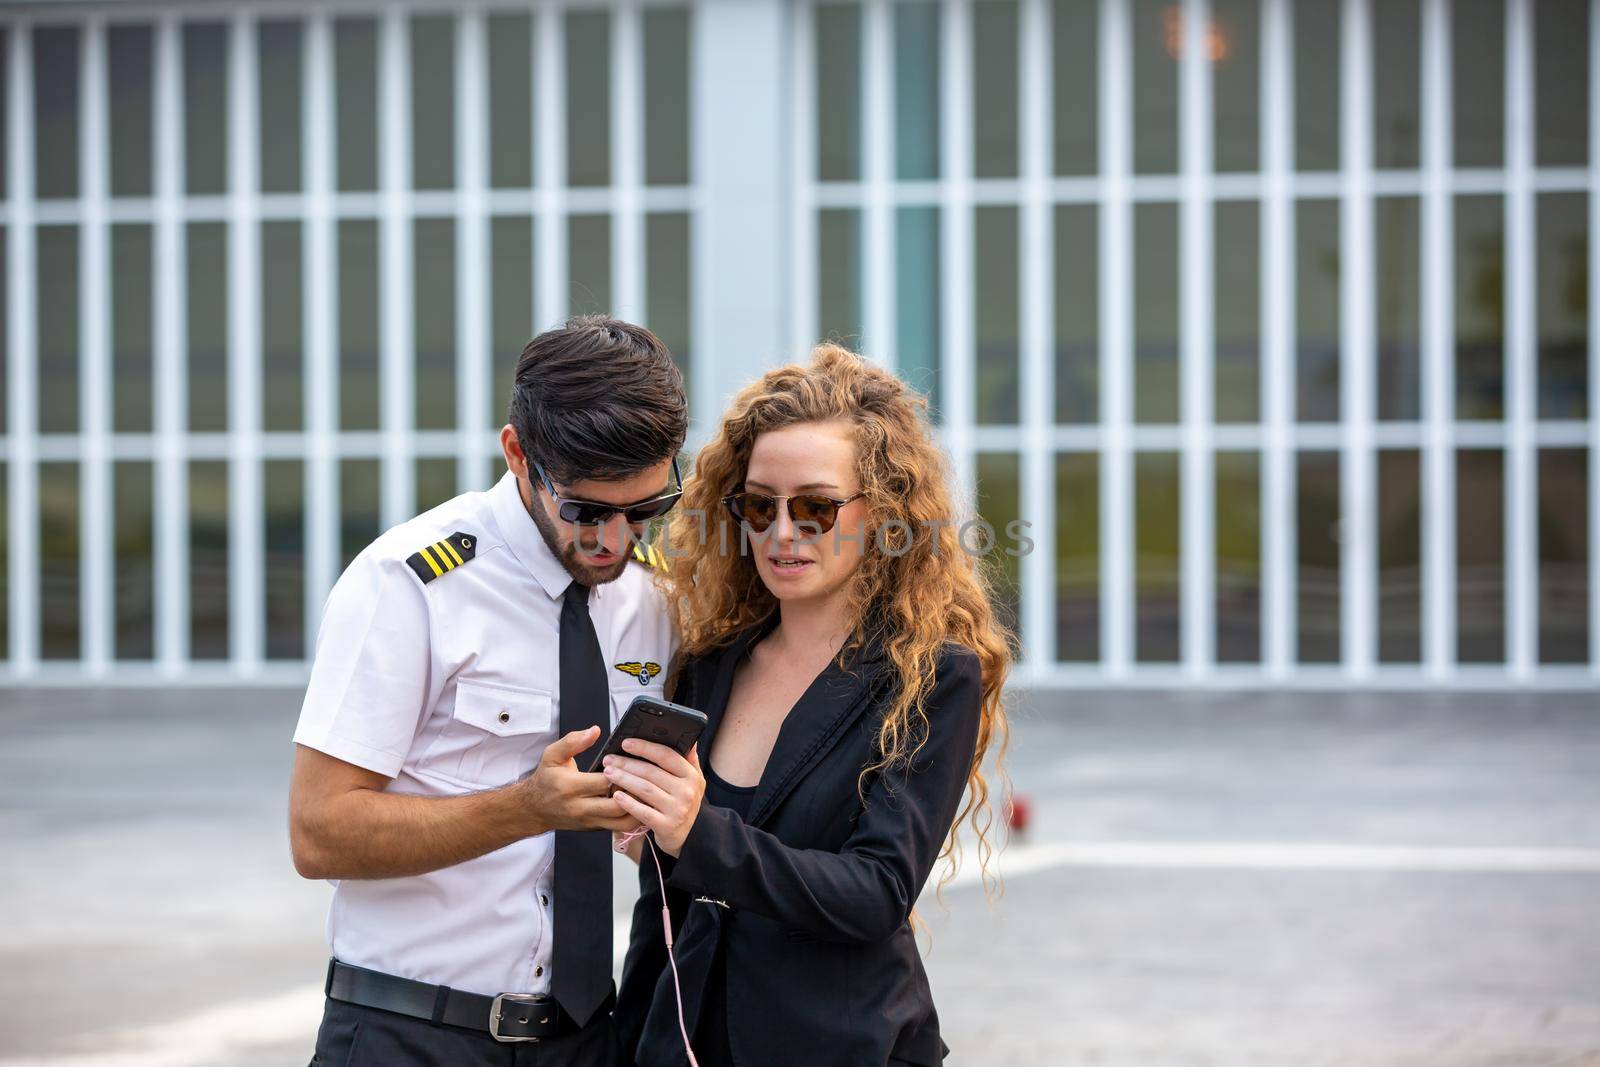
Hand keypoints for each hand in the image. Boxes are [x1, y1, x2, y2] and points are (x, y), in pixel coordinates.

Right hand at [512, 727, 640, 835]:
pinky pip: (620, 827)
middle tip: (643, 777)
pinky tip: (639, 801)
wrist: (533, 809)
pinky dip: (634, 815)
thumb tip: (595, 731)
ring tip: (644, 790)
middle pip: (618, 805)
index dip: (620, 771)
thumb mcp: (552, 755)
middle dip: (634, 791)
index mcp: (570, 787)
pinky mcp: (595, 828)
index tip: (626, 762)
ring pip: (623, 821)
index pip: (604, 782)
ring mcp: (590, 821)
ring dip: (638, 806)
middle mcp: (581, 808)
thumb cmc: (546, 780)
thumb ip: (573, 741)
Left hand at [602, 739, 704, 856]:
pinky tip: (616, 795)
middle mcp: (687, 792)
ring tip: (608, 773)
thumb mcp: (693, 781)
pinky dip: (628, 803)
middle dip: (627, 763)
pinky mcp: (667, 826)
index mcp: (692, 776)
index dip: (645, 747)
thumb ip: (688, 759)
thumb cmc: (684, 803)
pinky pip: (643, 812)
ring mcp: (677, 810)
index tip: (626, 742)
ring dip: (624, 779)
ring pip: (645, 790)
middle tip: (609, 759)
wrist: (690, 837)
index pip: (667, 755)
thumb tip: (687, 738)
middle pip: (651, 772)